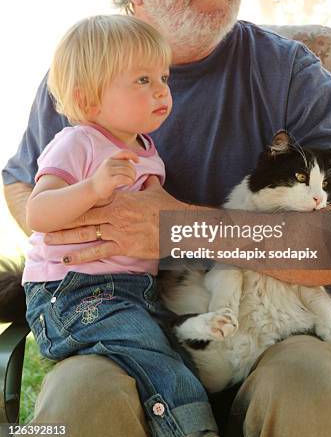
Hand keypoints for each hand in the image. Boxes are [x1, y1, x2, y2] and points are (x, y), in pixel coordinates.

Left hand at [44, 176, 186, 264]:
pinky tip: (67, 259)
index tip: (62, 206)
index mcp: (120, 199)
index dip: (76, 204)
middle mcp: (115, 214)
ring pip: (86, 233)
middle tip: (46, 224)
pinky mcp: (123, 246)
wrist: (179, 226)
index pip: (93, 200)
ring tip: (48, 239)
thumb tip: (148, 177)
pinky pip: (98, 251)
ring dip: (66, 237)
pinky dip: (81, 256)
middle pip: (83, 217)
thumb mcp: (156, 192)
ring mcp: (118, 231)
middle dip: (64, 221)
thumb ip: (148, 183)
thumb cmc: (168, 208)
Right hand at [90, 150, 138, 199]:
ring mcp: (108, 171)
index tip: (137, 161)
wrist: (91, 189)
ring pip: (127, 171)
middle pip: (128, 164)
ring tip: (131, 181)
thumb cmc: (103, 179)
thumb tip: (132, 158)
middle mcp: (108, 163)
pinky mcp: (109, 180)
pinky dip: (129, 181)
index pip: (123, 152)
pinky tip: (129, 183)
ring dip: (132, 177)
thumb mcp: (109, 167)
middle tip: (133, 178)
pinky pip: (124, 178)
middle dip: (133, 171)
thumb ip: (118, 162)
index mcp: (109, 159)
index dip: (133, 155)